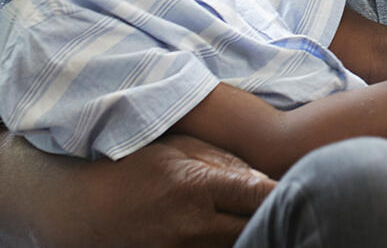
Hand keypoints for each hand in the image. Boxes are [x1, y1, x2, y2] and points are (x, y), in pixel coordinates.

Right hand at [0, 131, 275, 247]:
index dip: (289, 191)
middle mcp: (190, 228)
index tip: (312, 183)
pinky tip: (238, 232)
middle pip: (257, 228)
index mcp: (194, 189)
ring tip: (268, 219)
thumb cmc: (127, 168)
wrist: (74, 210)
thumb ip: (222, 161)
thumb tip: (266, 175)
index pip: (261, 195)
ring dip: (254, 233)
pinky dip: (229, 244)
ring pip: (239, 246)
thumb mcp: (173, 148)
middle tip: (299, 202)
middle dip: (277, 216)